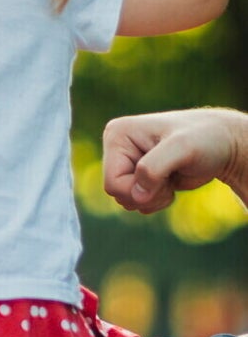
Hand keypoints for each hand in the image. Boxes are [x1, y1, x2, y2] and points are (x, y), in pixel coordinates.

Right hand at [102, 108, 247, 213]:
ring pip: (125, 200)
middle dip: (147, 194)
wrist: (224, 144)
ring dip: (152, 199)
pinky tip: (170, 183)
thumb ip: (154, 168)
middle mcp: (117, 148)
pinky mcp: (137, 175)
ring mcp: (127, 162)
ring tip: (171, 179)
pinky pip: (136, 202)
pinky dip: (155, 200)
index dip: (139, 189)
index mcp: (117, 135)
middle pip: (116, 194)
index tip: (166, 175)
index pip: (112, 182)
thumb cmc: (206, 139)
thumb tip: (136, 197)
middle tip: (170, 177)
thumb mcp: (182, 148)